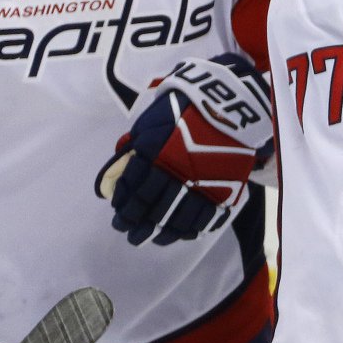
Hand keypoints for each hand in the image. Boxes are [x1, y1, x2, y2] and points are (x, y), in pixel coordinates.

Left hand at [96, 54, 272, 245]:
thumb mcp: (151, 121)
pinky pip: (204, 219)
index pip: (133, 188)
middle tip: (129, 234)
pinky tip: (178, 234)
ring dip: (161, 233)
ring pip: (177, 219)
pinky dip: (189, 230)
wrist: (228, 104)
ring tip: (151, 239)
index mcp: (155, 153)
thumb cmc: (183, 109)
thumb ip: (134, 148)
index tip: (117, 215)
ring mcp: (202, 185)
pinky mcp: (224, 191)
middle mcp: (177, 173)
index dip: (122, 205)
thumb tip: (114, 174)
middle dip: (136, 225)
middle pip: (152, 208)